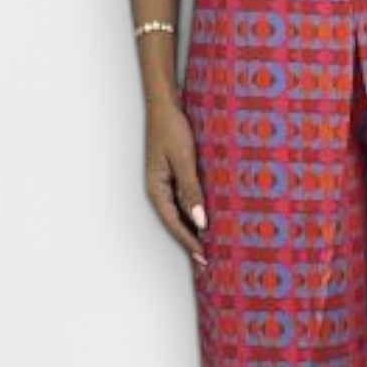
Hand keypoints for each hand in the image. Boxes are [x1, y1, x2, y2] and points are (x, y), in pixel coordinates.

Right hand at [146, 98, 208, 270]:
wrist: (165, 105)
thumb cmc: (171, 129)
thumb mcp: (183, 160)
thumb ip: (191, 190)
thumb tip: (199, 220)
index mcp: (155, 189)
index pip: (174, 223)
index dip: (189, 241)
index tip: (204, 256)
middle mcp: (158, 190)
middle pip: (176, 222)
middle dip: (192, 241)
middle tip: (209, 260)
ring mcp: (165, 183)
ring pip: (181, 212)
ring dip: (194, 228)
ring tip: (212, 244)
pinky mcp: (173, 175)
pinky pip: (184, 199)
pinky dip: (195, 211)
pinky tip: (208, 217)